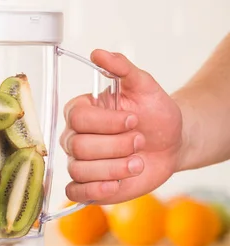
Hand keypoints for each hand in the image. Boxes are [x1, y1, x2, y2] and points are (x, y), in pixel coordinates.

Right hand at [60, 50, 183, 203]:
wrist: (170, 143)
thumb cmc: (155, 113)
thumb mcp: (144, 86)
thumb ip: (121, 68)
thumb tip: (97, 53)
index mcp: (81, 111)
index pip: (77, 118)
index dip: (107, 122)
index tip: (134, 120)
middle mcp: (75, 138)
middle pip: (79, 146)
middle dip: (116, 146)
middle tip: (140, 141)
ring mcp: (80, 163)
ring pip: (80, 170)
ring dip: (113, 169)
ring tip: (138, 164)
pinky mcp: (88, 186)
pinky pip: (75, 192)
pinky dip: (93, 190)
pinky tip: (115, 185)